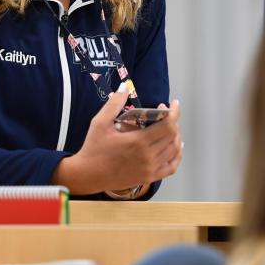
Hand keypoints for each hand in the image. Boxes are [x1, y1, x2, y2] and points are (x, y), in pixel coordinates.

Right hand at [52, 91, 182, 194]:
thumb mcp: (100, 122)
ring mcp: (149, 169)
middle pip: (173, 136)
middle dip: (174, 122)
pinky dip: (177, 156)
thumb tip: (125, 86)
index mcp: (138, 141)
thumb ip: (114, 104)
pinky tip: (175, 148)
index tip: (173, 104)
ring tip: (171, 128)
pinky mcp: (148, 178)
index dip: (174, 113)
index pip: (167, 125)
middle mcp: (147, 156)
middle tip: (167, 114)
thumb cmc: (93, 148)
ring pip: (174, 150)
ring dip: (176, 137)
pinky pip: (171, 167)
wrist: (87, 175)